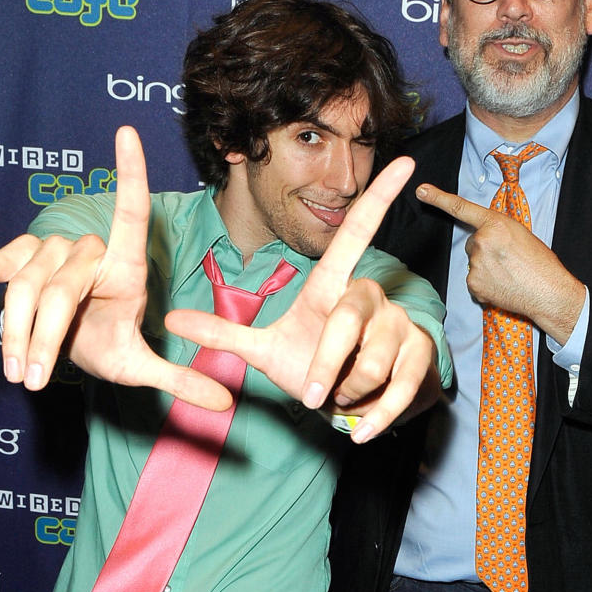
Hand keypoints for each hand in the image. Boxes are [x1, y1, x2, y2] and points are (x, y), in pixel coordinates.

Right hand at [0, 126, 233, 410]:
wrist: (77, 345)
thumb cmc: (112, 344)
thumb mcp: (142, 368)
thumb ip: (179, 380)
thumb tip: (224, 403)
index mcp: (124, 267)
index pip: (131, 213)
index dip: (131, 174)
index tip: (127, 133)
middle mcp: (87, 251)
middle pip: (59, 290)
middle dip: (45, 340)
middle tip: (35, 382)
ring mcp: (51, 253)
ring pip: (26, 288)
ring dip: (17, 335)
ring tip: (18, 376)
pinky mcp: (21, 263)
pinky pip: (1, 265)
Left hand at [167, 156, 440, 441]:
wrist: (351, 407)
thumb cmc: (314, 368)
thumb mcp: (266, 352)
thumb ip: (223, 334)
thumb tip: (171, 320)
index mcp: (335, 286)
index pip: (357, 235)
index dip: (379, 198)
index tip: (404, 161)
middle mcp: (373, 296)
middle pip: (350, 319)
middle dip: (326, 364)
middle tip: (313, 396)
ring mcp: (401, 325)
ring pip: (373, 359)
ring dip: (347, 391)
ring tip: (339, 398)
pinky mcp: (421, 357)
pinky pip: (399, 387)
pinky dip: (376, 416)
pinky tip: (362, 431)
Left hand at [414, 182, 584, 344]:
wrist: (548, 291)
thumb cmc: (540, 262)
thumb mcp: (521, 234)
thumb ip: (498, 231)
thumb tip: (484, 237)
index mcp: (495, 224)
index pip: (461, 208)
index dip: (439, 198)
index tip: (422, 191)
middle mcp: (481, 241)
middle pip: (472, 243)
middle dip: (485, 250)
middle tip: (508, 260)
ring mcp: (475, 264)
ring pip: (473, 262)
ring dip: (486, 267)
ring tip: (508, 273)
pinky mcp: (473, 284)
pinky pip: (474, 281)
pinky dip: (485, 284)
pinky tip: (502, 285)